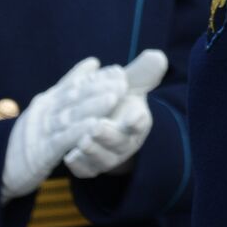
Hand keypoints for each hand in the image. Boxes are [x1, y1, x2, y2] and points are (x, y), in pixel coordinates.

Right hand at [1, 58, 126, 202]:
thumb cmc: (29, 137)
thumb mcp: (49, 108)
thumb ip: (70, 85)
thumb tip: (94, 62)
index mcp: (47, 101)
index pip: (74, 85)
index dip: (96, 78)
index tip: (117, 69)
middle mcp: (44, 112)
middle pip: (74, 97)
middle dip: (99, 87)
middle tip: (122, 78)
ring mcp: (42, 131)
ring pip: (70, 116)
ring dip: (92, 106)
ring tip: (113, 96)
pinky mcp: (41, 152)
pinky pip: (62, 140)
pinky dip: (78, 131)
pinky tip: (94, 124)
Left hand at [64, 50, 167, 178]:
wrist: (107, 125)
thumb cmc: (118, 101)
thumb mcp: (128, 85)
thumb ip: (140, 72)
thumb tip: (157, 55)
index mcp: (137, 122)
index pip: (140, 122)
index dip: (138, 120)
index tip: (135, 115)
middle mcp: (125, 142)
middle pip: (120, 142)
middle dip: (109, 136)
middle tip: (97, 126)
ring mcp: (109, 156)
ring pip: (103, 159)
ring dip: (93, 151)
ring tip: (82, 140)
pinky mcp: (92, 167)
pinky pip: (87, 170)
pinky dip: (80, 166)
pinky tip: (69, 157)